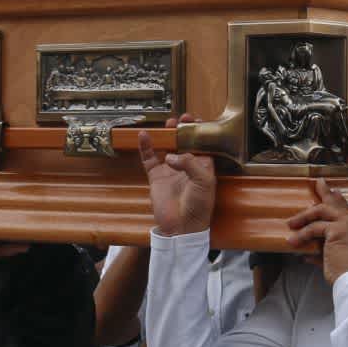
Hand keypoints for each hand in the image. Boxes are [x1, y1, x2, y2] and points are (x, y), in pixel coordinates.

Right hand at [137, 114, 216, 236]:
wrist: (181, 227)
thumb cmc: (199, 207)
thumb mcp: (203, 182)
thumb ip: (190, 164)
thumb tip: (172, 156)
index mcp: (202, 167)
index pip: (201, 144)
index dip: (199, 132)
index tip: (195, 120)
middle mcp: (186, 167)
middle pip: (183, 142)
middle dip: (183, 130)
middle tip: (182, 119)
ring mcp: (170, 170)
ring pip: (167, 147)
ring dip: (167, 135)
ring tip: (168, 124)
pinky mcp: (156, 176)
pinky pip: (150, 158)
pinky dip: (146, 146)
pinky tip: (145, 136)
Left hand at [284, 179, 347, 284]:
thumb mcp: (342, 259)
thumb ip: (329, 250)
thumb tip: (308, 251)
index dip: (338, 203)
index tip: (332, 195)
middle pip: (339, 204)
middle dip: (326, 194)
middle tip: (318, 184)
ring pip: (323, 211)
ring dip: (305, 216)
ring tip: (292, 223)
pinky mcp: (338, 229)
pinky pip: (315, 228)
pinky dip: (302, 234)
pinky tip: (294, 241)